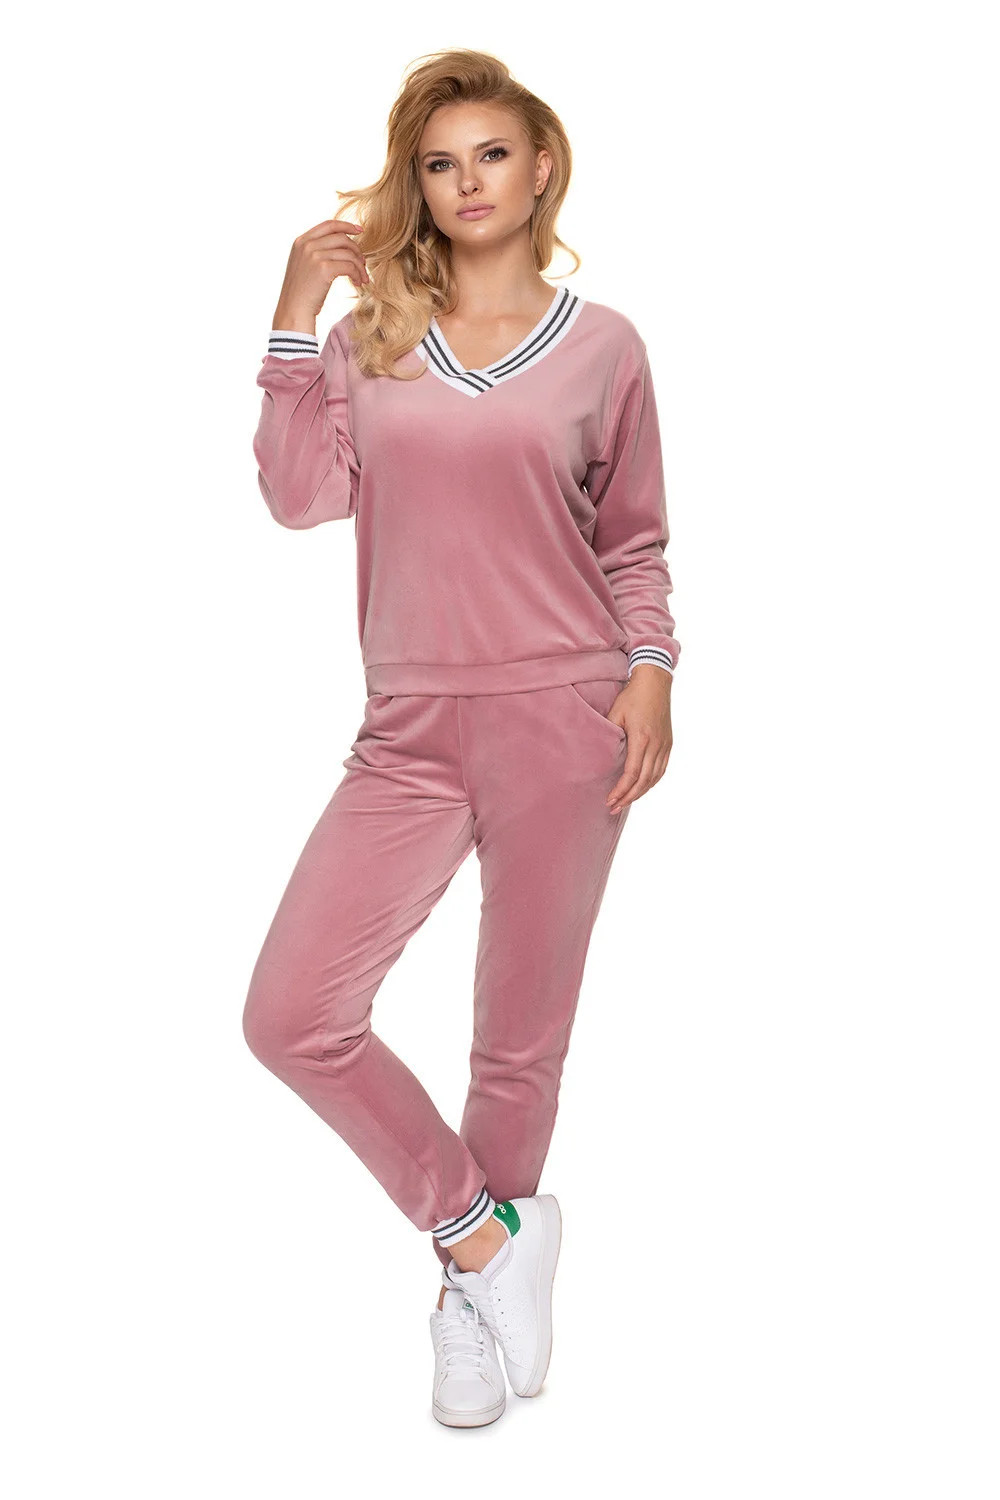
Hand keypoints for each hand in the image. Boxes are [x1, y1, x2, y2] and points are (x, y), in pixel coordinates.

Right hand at [272, 218, 370, 329]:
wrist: (293, 310)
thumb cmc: (301, 292)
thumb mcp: (303, 265)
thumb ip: (315, 251)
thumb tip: (340, 245)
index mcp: (301, 241)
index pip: (328, 225)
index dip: (346, 225)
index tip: (360, 231)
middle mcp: (307, 245)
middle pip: (342, 238)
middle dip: (356, 250)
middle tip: (363, 263)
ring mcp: (314, 255)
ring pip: (348, 253)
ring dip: (359, 266)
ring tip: (362, 278)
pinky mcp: (323, 268)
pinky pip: (349, 266)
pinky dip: (357, 274)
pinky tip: (357, 283)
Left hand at [606, 665, 673, 812]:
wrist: (655, 681)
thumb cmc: (632, 695)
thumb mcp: (616, 713)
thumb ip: (609, 734)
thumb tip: (600, 755)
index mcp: (642, 738)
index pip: (632, 773)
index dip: (621, 790)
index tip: (610, 800)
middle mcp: (656, 744)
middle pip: (644, 780)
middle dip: (628, 797)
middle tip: (614, 808)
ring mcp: (665, 744)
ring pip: (655, 777)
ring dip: (640, 792)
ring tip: (626, 801)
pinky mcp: (668, 743)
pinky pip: (662, 769)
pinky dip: (652, 782)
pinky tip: (642, 788)